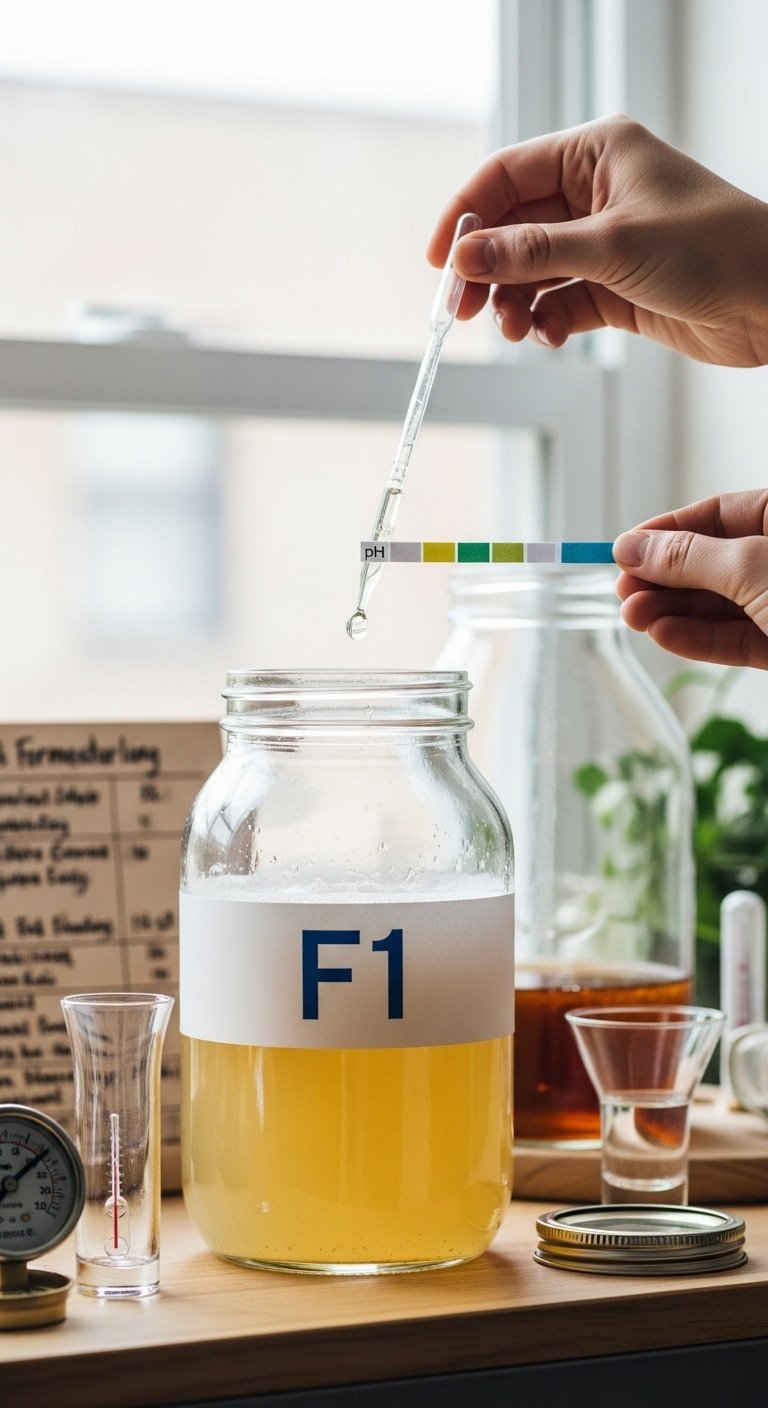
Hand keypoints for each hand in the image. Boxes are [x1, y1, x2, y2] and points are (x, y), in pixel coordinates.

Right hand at [428, 115, 767, 366]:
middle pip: (513, 227)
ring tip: (514, 330)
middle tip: (463, 310)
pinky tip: (549, 336)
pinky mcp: (617, 287)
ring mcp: (605, 241)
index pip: (506, 176)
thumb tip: (466, 258)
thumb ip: (531, 253)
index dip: (466, 217)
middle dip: (488, 270)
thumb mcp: (611, 247)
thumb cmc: (714, 249)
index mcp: (596, 154)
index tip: (440, 264)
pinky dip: (547, 321)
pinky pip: (561, 302)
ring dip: (515, 302)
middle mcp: (596, 192)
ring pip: (534, 271)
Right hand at [613, 490, 767, 667]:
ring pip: (719, 606)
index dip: (668, 531)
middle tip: (624, 590)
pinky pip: (735, 639)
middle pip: (712, 563)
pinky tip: (663, 634)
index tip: (626, 550)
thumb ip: (689, 557)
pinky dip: (699, 639)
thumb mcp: (751, 565)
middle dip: (664, 580)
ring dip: (672, 612)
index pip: (718, 514)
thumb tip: (632, 548)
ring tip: (634, 616)